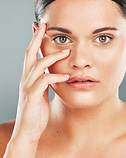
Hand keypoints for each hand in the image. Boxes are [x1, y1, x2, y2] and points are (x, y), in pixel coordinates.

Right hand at [11, 23, 69, 142]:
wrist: (28, 131)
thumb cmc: (36, 112)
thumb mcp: (41, 93)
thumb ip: (45, 81)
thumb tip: (55, 72)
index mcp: (29, 77)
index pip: (31, 54)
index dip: (36, 40)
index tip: (42, 28)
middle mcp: (26, 79)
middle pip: (30, 54)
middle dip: (37, 39)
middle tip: (46, 26)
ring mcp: (28, 87)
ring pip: (38, 65)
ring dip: (52, 57)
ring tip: (66, 51)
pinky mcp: (32, 96)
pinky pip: (44, 82)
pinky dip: (55, 76)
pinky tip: (65, 76)